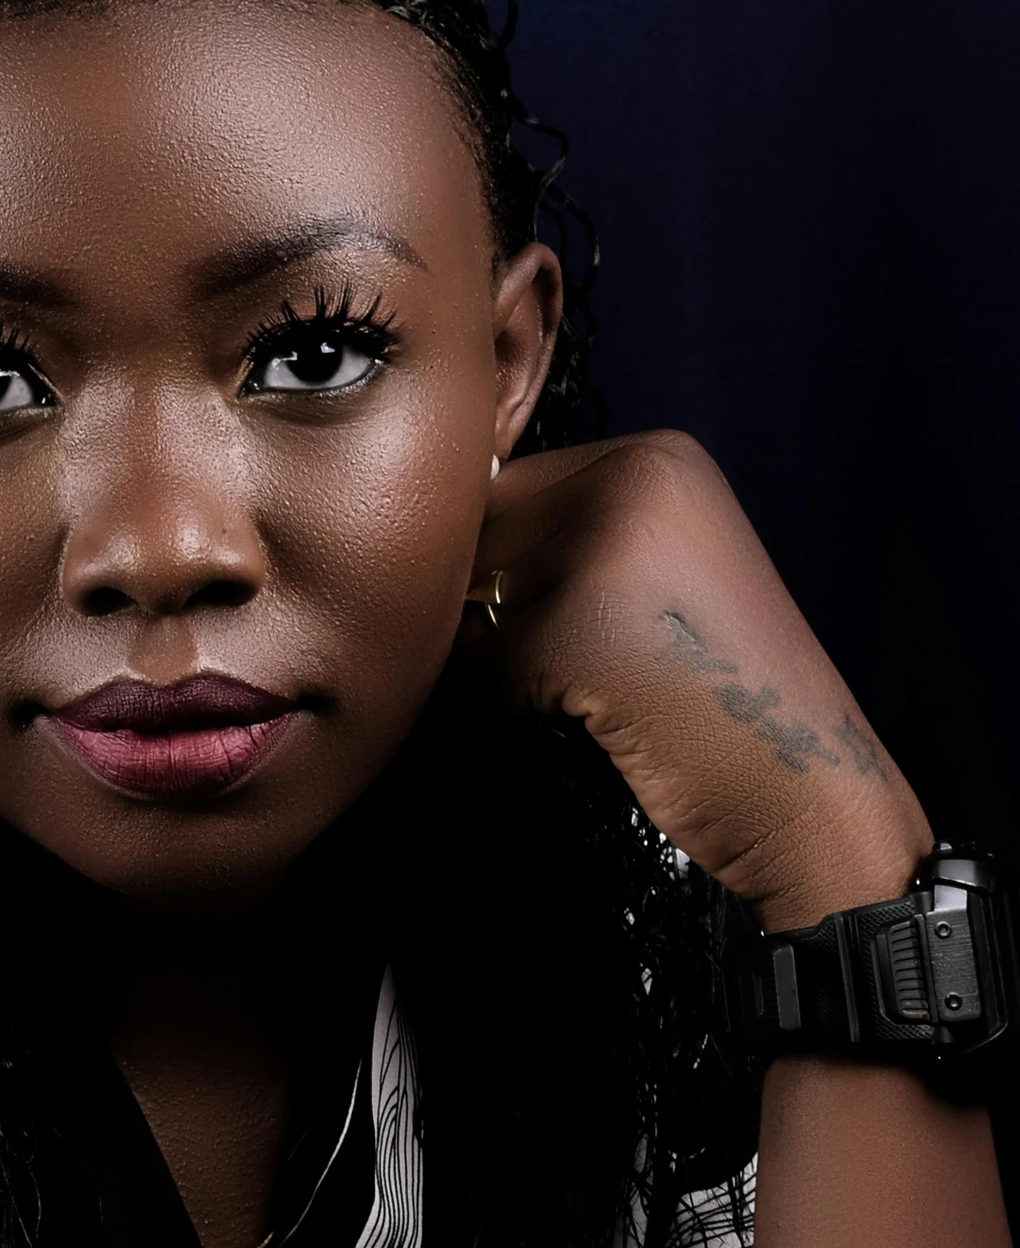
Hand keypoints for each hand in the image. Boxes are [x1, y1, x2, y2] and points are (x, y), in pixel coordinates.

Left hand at [460, 431, 932, 929]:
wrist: (804, 791)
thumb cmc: (720, 692)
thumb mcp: (663, 567)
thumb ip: (573, 530)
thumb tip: (442, 537)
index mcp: (658, 456)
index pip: (510, 485)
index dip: (509, 559)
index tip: (569, 612)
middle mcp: (633, 478)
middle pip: (482, 534)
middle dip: (498, 605)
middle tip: (591, 659)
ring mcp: (607, 547)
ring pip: (476, 600)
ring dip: (508, 656)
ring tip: (605, 685)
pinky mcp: (577, 626)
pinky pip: (489, 665)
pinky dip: (522, 705)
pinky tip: (603, 716)